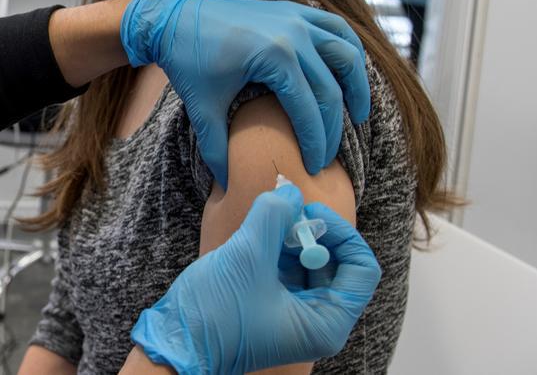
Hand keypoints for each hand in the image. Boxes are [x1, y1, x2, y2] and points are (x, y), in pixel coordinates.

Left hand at [119, 0, 370, 186]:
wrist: (175, 17)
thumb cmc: (187, 62)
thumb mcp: (201, 108)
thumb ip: (216, 149)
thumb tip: (229, 186)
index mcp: (274, 56)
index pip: (309, 110)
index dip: (315, 143)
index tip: (314, 167)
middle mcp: (294, 33)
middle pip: (331, 90)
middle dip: (333, 128)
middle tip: (328, 155)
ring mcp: (297, 17)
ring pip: (347, 54)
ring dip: (357, 86)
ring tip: (358, 116)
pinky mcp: (295, 9)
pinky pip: (336, 28)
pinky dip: (349, 50)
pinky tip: (349, 75)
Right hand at [130, 184, 381, 374]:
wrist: (175, 343)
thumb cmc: (214, 315)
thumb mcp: (247, 257)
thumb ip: (273, 217)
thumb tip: (290, 192)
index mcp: (326, 323)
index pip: (361, 270)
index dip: (341, 233)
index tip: (309, 212)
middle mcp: (317, 322)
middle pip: (337, 264)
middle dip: (313, 233)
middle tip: (284, 212)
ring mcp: (295, 315)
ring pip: (310, 264)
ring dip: (292, 238)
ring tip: (265, 223)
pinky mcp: (273, 306)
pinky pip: (289, 270)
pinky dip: (277, 249)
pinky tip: (256, 236)